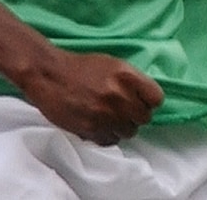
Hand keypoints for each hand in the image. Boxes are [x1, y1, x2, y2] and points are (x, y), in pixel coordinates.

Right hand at [14, 49, 163, 145]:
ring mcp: (105, 114)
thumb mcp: (113, 65)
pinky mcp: (90, 129)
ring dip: (121, 127)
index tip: (142, 102)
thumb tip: (145, 99)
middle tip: (123, 111)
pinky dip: (107, 136)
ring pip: (129, 132)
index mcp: (127, 76)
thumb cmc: (81, 68)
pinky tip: (99, 125)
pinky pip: (110, 140)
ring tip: (109, 119)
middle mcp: (119, 96)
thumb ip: (132, 81)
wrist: (49, 75)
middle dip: (135, 115)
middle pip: (144, 118)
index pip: (156, 99)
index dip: (149, 102)